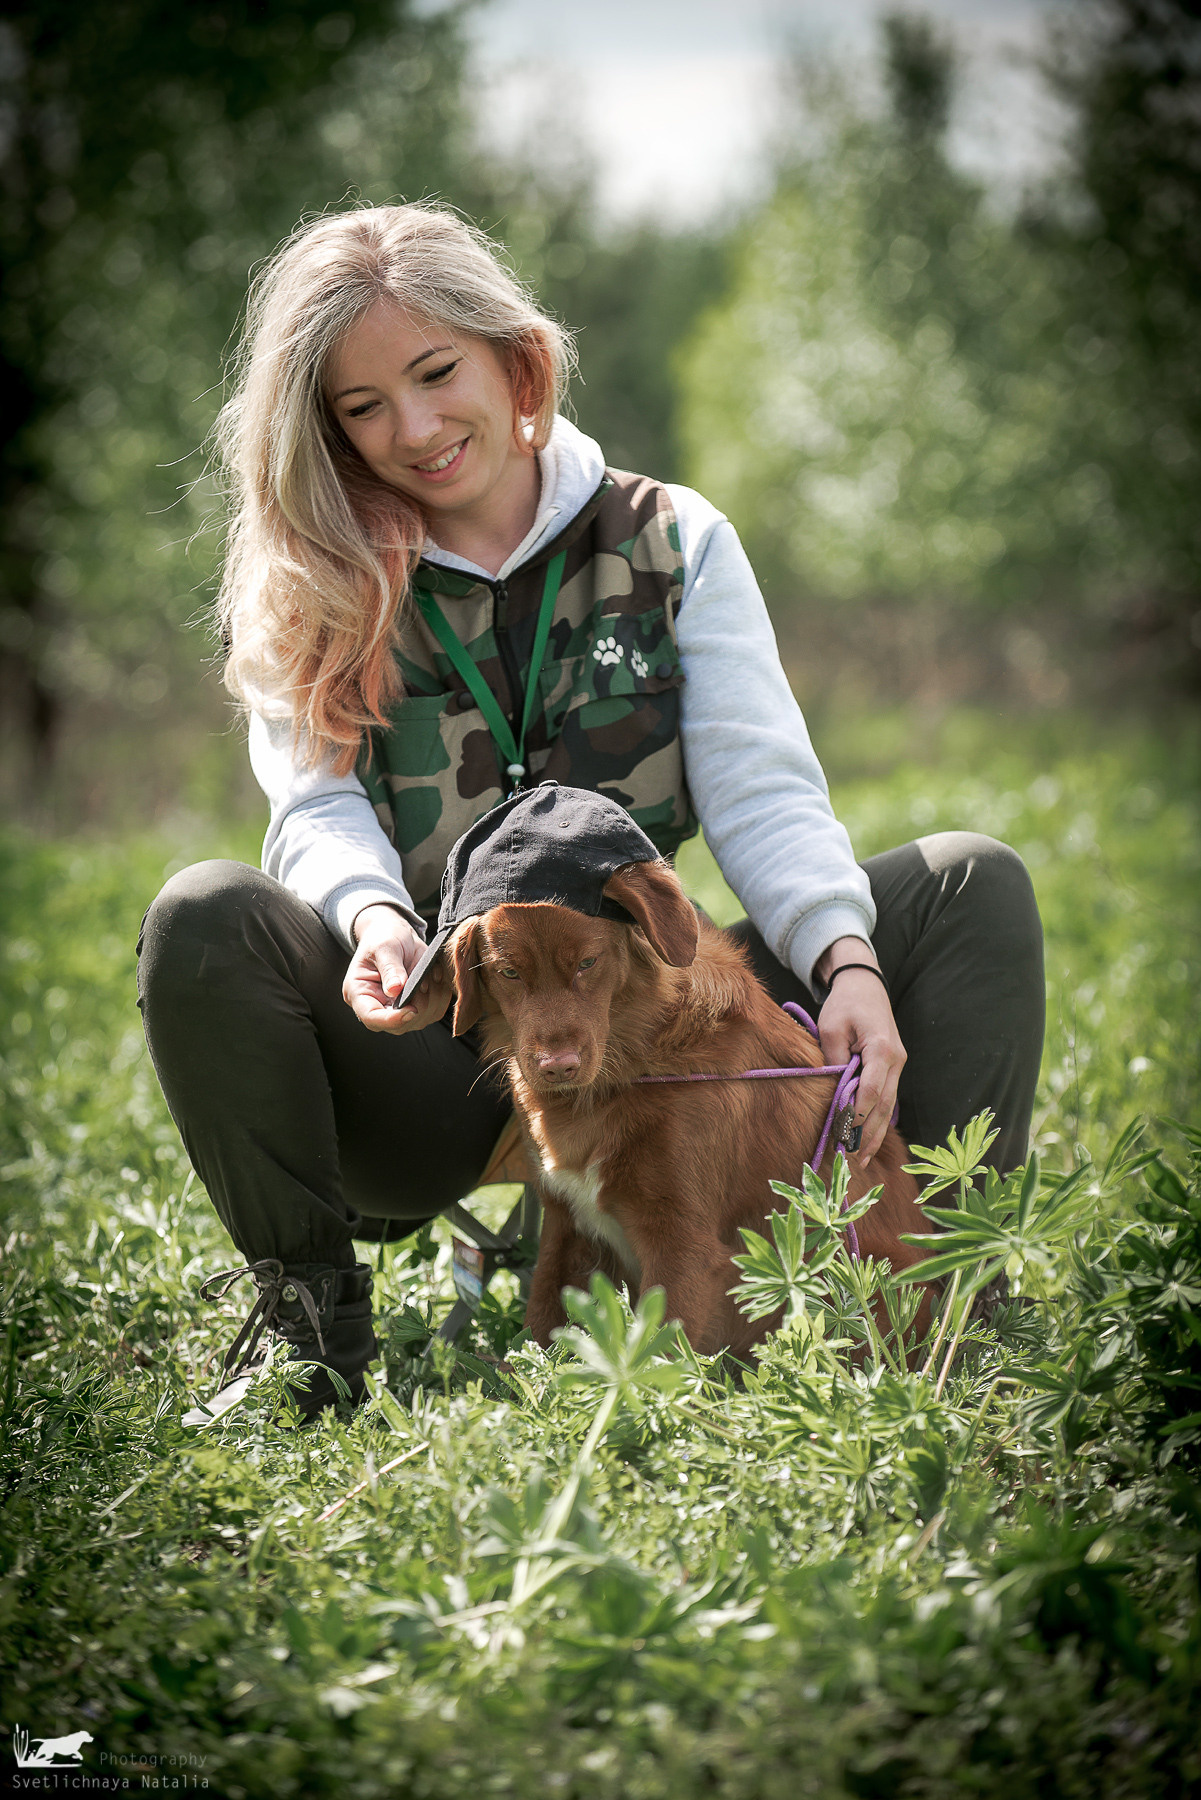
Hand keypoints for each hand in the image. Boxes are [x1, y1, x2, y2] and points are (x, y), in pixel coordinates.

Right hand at [342, 904, 448, 1034]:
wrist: (396, 934)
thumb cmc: (384, 937)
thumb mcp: (385, 947)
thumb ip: (390, 968)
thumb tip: (395, 990)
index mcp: (359, 992)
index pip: (371, 1017)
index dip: (391, 1019)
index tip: (411, 1009)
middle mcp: (377, 1005)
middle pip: (398, 1025)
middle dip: (418, 1006)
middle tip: (426, 981)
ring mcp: (396, 1009)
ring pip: (419, 1020)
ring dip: (432, 1000)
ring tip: (431, 974)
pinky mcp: (415, 1006)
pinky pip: (433, 1012)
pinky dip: (440, 997)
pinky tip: (437, 977)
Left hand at [815, 938, 905, 1165]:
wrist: (865, 985)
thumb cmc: (846, 1004)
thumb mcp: (832, 1027)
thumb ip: (834, 1059)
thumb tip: (833, 1090)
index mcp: (883, 1049)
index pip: (871, 1090)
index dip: (857, 1114)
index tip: (842, 1133)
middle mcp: (897, 1060)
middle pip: (884, 1104)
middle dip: (869, 1133)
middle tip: (854, 1158)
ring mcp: (899, 1065)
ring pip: (889, 1105)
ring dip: (875, 1132)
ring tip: (862, 1158)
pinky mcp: (893, 1068)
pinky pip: (887, 1097)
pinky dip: (877, 1118)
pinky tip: (868, 1137)